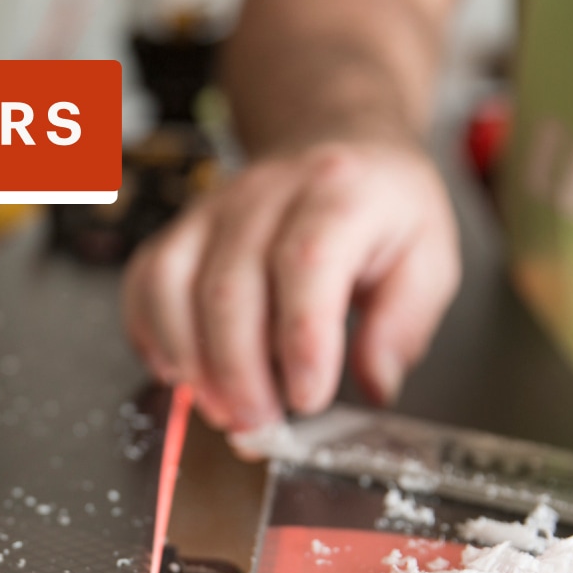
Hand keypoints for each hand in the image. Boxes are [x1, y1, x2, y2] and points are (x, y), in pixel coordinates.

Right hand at [123, 139, 460, 430]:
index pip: (307, 263)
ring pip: (173, 285)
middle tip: (261, 425)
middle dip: (239, 373)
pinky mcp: (178, 231)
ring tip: (222, 409)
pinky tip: (181, 373)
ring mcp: (211, 211)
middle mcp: (266, 195)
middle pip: (228, 287)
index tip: (307, 398)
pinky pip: (144, 284)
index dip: (301, 340)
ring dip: (191, 362)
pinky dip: (152, 337)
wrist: (336, 147)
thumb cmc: (379, 211)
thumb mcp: (428, 258)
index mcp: (339, 195)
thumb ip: (405, 323)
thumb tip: (375, 381)